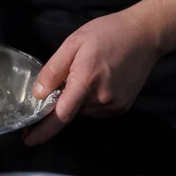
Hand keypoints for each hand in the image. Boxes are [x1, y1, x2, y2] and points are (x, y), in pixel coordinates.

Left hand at [24, 10, 160, 145]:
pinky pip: (96, 110)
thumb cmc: (107, 33)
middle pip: (70, 112)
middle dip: (60, 104)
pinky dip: (89, 101)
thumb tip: (37, 95)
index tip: (29, 141)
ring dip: (76, 101)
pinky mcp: (123, 107)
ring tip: (84, 75)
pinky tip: (96, 81)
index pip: (61, 115)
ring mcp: (114, 105)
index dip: (43, 131)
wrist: (146, 34)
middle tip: (63, 81)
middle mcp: (101, 99)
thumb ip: (53, 70)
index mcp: (86, 82)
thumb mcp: (73, 43)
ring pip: (82, 111)